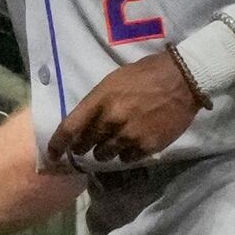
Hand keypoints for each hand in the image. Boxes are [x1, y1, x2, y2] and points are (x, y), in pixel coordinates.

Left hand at [46, 51, 199, 165]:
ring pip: (105, 155)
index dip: (57, 144)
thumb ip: (97, 103)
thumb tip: (84, 122)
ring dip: (104, 152)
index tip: (52, 154)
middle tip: (85, 146)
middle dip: (82, 147)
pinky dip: (125, 154)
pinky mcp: (147, 146)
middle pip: (86, 144)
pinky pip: (127, 159)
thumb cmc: (144, 75)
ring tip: (111, 144)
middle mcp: (111, 120)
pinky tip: (131, 144)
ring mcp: (129, 135)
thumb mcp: (112, 82)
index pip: (70, 127)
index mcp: (99, 100)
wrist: (182, 80)